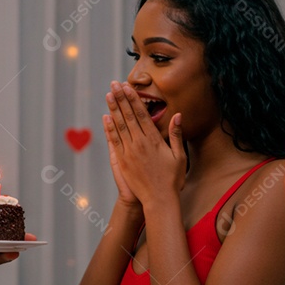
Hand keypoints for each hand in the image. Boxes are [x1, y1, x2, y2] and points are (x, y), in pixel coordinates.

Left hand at [104, 81, 186, 204]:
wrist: (159, 200)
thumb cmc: (172, 179)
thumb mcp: (179, 156)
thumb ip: (176, 134)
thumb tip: (178, 115)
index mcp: (154, 140)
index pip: (141, 114)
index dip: (133, 99)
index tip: (127, 87)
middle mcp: (140, 143)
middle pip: (128, 116)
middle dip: (121, 98)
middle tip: (113, 84)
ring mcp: (129, 152)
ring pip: (119, 125)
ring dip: (113, 109)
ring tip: (108, 95)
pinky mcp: (122, 161)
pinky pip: (114, 141)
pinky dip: (109, 128)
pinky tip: (105, 117)